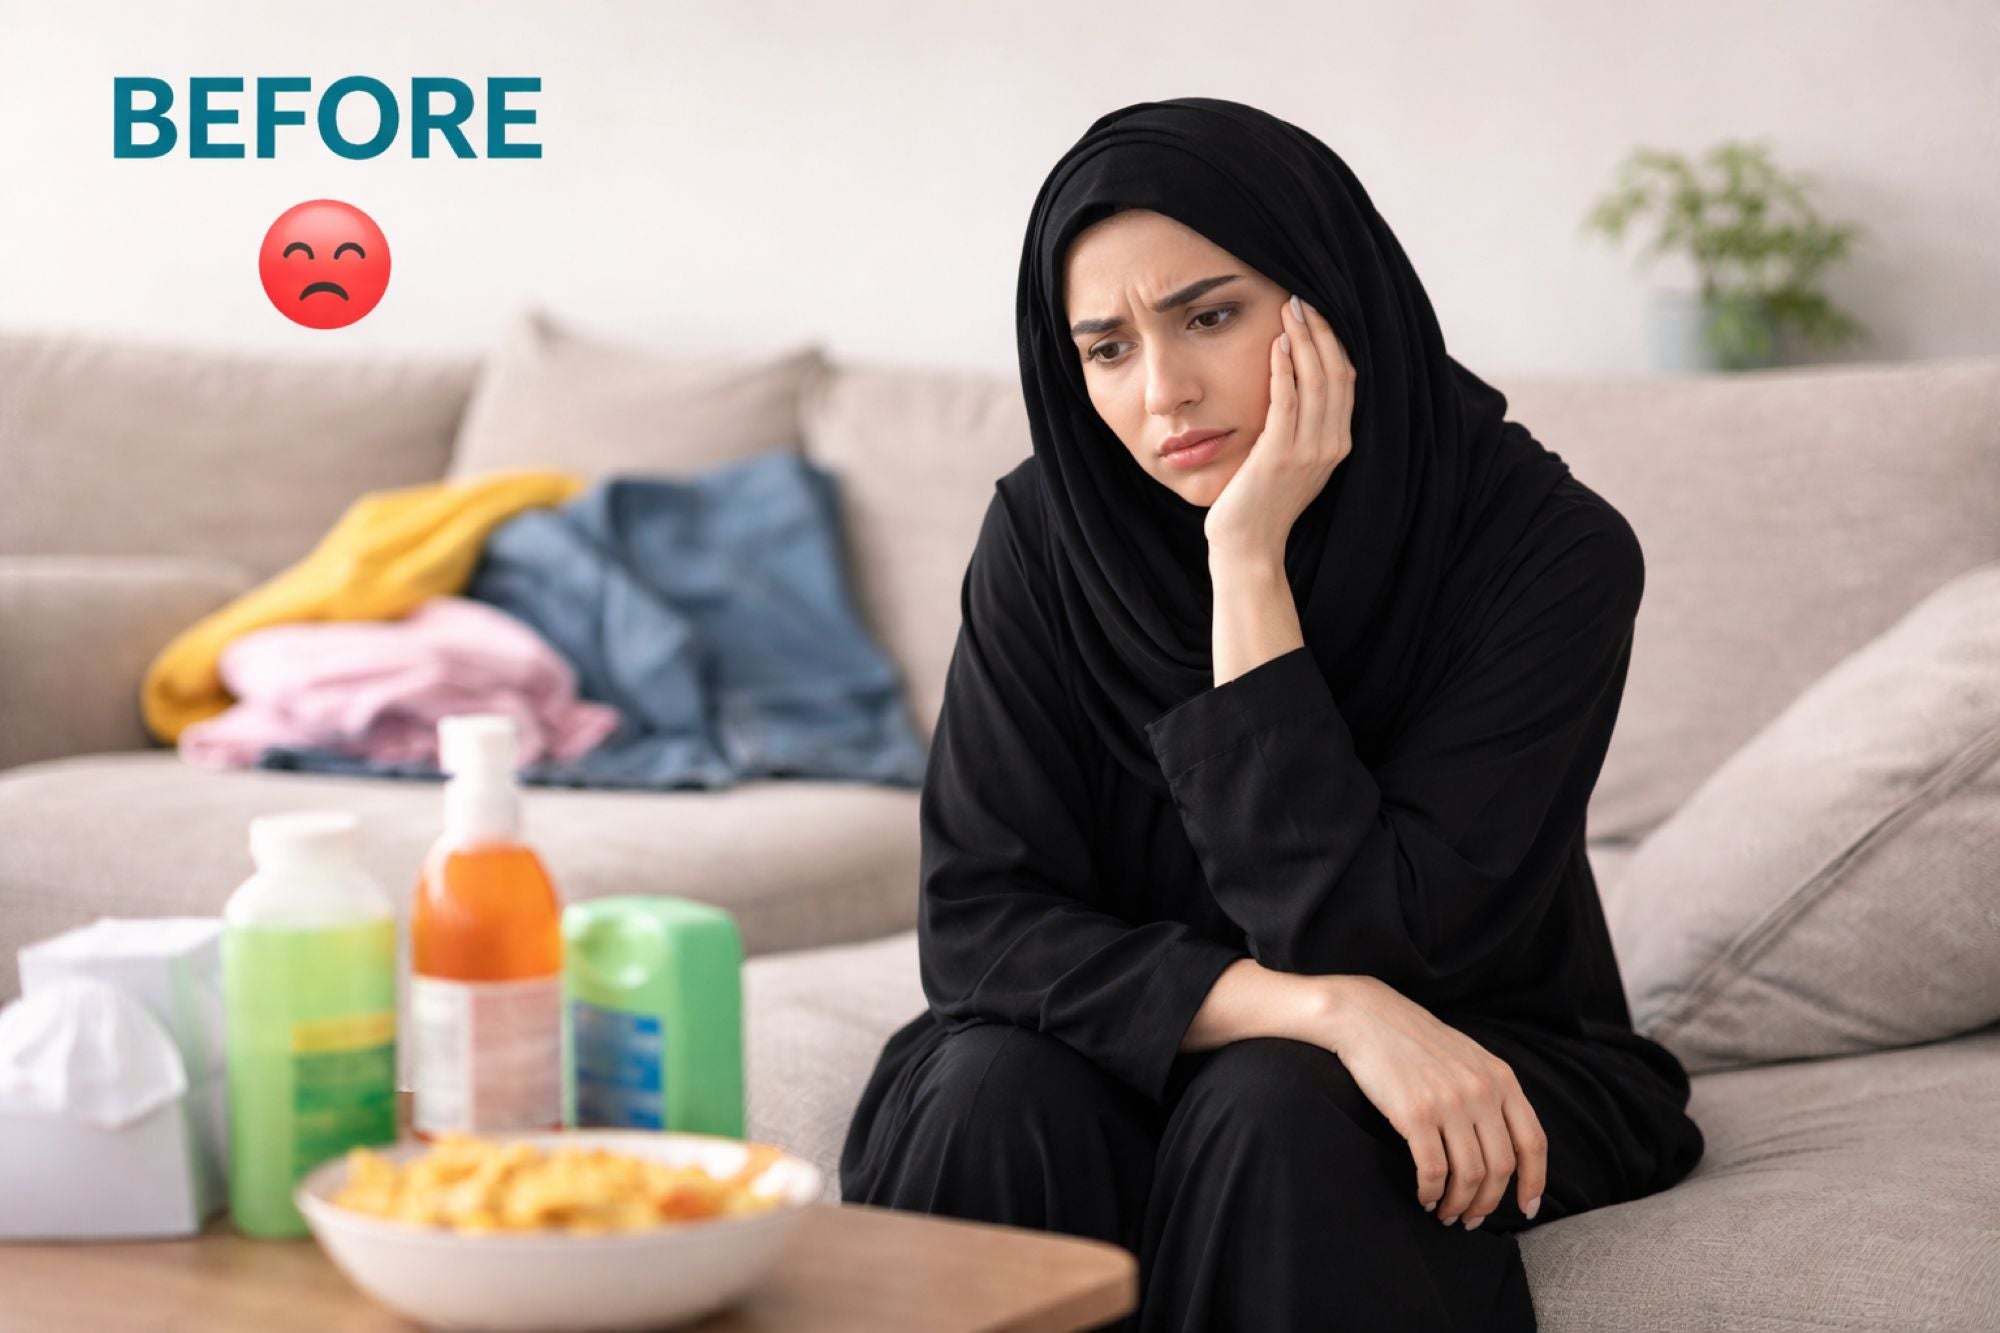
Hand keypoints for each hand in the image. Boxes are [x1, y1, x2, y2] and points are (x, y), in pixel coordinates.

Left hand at [1202, 293, 1355, 561]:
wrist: (1249, 546)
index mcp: (1338, 443)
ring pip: (1316, 382)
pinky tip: (1276, 344)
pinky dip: (1284, 369)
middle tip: (1303, 298)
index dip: (1335, 342)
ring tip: (1291, 309)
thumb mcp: (1291, 459)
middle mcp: (1332, 445)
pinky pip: (1287, 402)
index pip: (1346, 380)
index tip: (1317, 311)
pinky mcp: (1280, 455)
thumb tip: (1293, 381)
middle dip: (1322, 331)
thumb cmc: (1261, 502)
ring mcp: (1309, 451)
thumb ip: (1300, 425)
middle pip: (1337, 374)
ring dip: (1304, 340)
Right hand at [1314, 975, 1547, 1229]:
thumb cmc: (1415, 1041)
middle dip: (1488, 1203)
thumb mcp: (1469, 1058)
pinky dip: (1432, 1192)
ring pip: (1469, 1175)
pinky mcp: (1415, 1114)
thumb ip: (1493, 1092)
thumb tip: (1507, 1146)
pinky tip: (1425, 1197)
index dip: (1534, 1183)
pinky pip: (1433, 1170)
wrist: (1366, 1017)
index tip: (1525, 1209)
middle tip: (1472, 1219)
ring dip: (1459, 1204)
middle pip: (1501, 1167)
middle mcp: (1481, 1091)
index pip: (1533, 1143)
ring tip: (1446, 1213)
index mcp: (1501, 1078)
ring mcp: (1449, 1103)